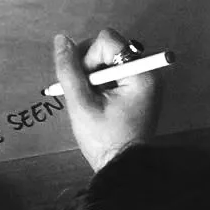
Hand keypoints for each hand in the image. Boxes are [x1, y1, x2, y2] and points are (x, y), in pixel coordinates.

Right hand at [49, 29, 161, 171]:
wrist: (123, 169)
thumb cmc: (104, 140)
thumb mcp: (81, 104)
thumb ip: (69, 69)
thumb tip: (61, 40)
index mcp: (141, 74)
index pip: (107, 41)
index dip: (88, 57)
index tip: (86, 84)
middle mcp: (148, 72)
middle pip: (109, 47)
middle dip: (91, 66)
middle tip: (87, 93)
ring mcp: (145, 80)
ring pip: (109, 58)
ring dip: (95, 74)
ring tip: (94, 100)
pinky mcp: (139, 89)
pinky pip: (115, 71)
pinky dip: (102, 82)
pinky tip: (99, 101)